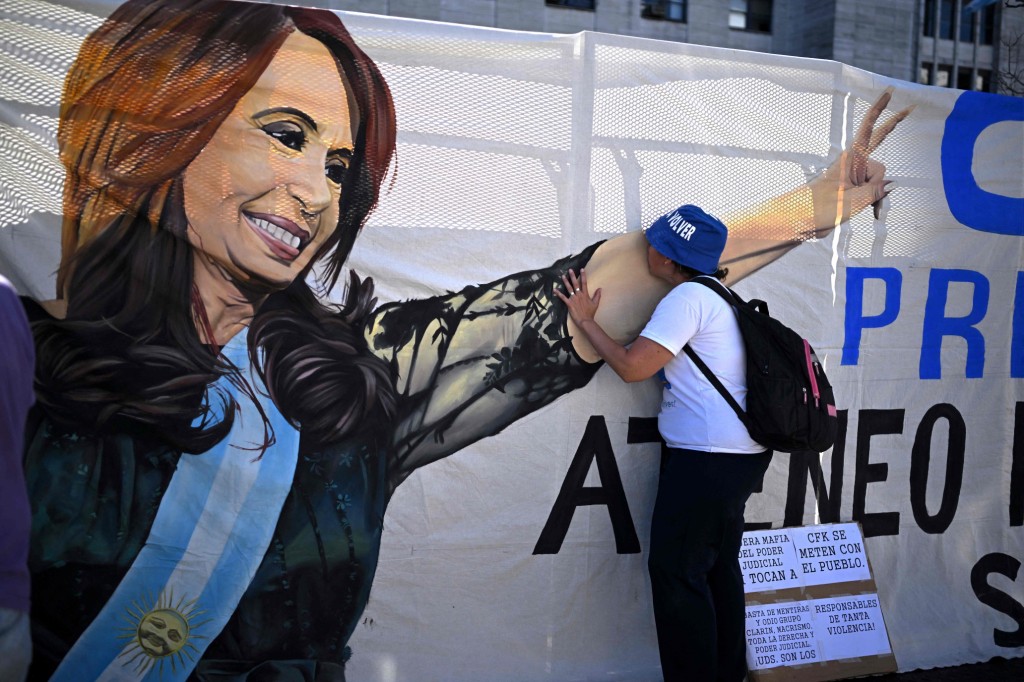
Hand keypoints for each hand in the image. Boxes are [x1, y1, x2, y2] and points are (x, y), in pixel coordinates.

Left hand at [555, 268, 601, 326]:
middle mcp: (579, 295)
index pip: (584, 283)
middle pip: (575, 284)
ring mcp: (573, 299)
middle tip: (570, 270)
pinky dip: (559, 294)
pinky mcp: (569, 303)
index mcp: (585, 294)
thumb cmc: (590, 313)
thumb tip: (600, 288)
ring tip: (563, 276)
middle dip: (573, 276)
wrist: (585, 320)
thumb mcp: (595, 303)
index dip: (583, 276)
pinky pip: (563, 298)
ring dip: (566, 282)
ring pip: (569, 289)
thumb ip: (597, 295)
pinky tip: (555, 290)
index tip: (581, 269)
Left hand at [813, 86, 913, 223]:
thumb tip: (892, 184)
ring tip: (863, 208)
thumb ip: (875, 191)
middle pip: (880, 147)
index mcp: (851, 158)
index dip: (880, 109)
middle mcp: (854, 163)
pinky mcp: (853, 188)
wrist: (799, 222)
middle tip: (912, 108)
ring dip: (877, 194)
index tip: (891, 91)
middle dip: (893, 128)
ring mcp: (854, 176)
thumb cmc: (820, 209)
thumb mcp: (852, 202)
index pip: (869, 128)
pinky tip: (874, 213)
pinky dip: (876, 201)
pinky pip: (874, 191)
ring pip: (880, 179)